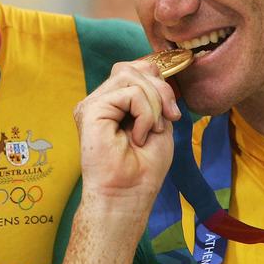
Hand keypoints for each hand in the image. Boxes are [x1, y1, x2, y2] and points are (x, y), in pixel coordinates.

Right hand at [74, 59, 179, 215]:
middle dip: (160, 89)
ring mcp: (93, 103)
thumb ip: (154, 95)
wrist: (127, 196)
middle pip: (132, 68)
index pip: (135, 69)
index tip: (173, 112)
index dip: (158, 81)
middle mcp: (101, 99)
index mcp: (114, 102)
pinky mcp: (90, 109)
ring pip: (131, 75)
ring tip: (150, 131)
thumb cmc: (143, 169)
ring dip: (152, 104)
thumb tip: (155, 69)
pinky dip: (144, 114)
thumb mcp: (158, 122)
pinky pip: (129, 93)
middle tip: (170, 118)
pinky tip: (138, 136)